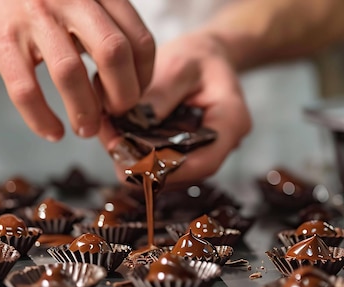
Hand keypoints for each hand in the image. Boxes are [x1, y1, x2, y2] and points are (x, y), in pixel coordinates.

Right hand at [0, 0, 154, 140]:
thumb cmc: (44, 13)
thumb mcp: (84, 10)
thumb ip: (111, 38)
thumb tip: (135, 91)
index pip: (139, 40)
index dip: (144, 76)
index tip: (134, 93)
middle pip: (113, 53)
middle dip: (122, 95)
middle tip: (116, 113)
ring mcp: (33, 17)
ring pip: (70, 73)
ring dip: (85, 112)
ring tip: (86, 129)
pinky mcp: (2, 41)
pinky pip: (26, 90)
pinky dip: (42, 119)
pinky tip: (53, 132)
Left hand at [99, 31, 251, 183]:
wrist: (206, 56)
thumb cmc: (197, 56)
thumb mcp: (179, 65)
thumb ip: (160, 93)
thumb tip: (134, 122)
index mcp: (231, 120)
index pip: (206, 161)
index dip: (170, 170)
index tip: (135, 163)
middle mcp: (224, 143)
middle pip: (187, 172)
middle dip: (148, 167)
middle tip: (113, 149)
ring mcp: (207, 151)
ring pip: (174, 173)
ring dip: (141, 163)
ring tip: (112, 140)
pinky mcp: (190, 153)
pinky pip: (167, 164)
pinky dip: (143, 155)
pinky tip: (120, 138)